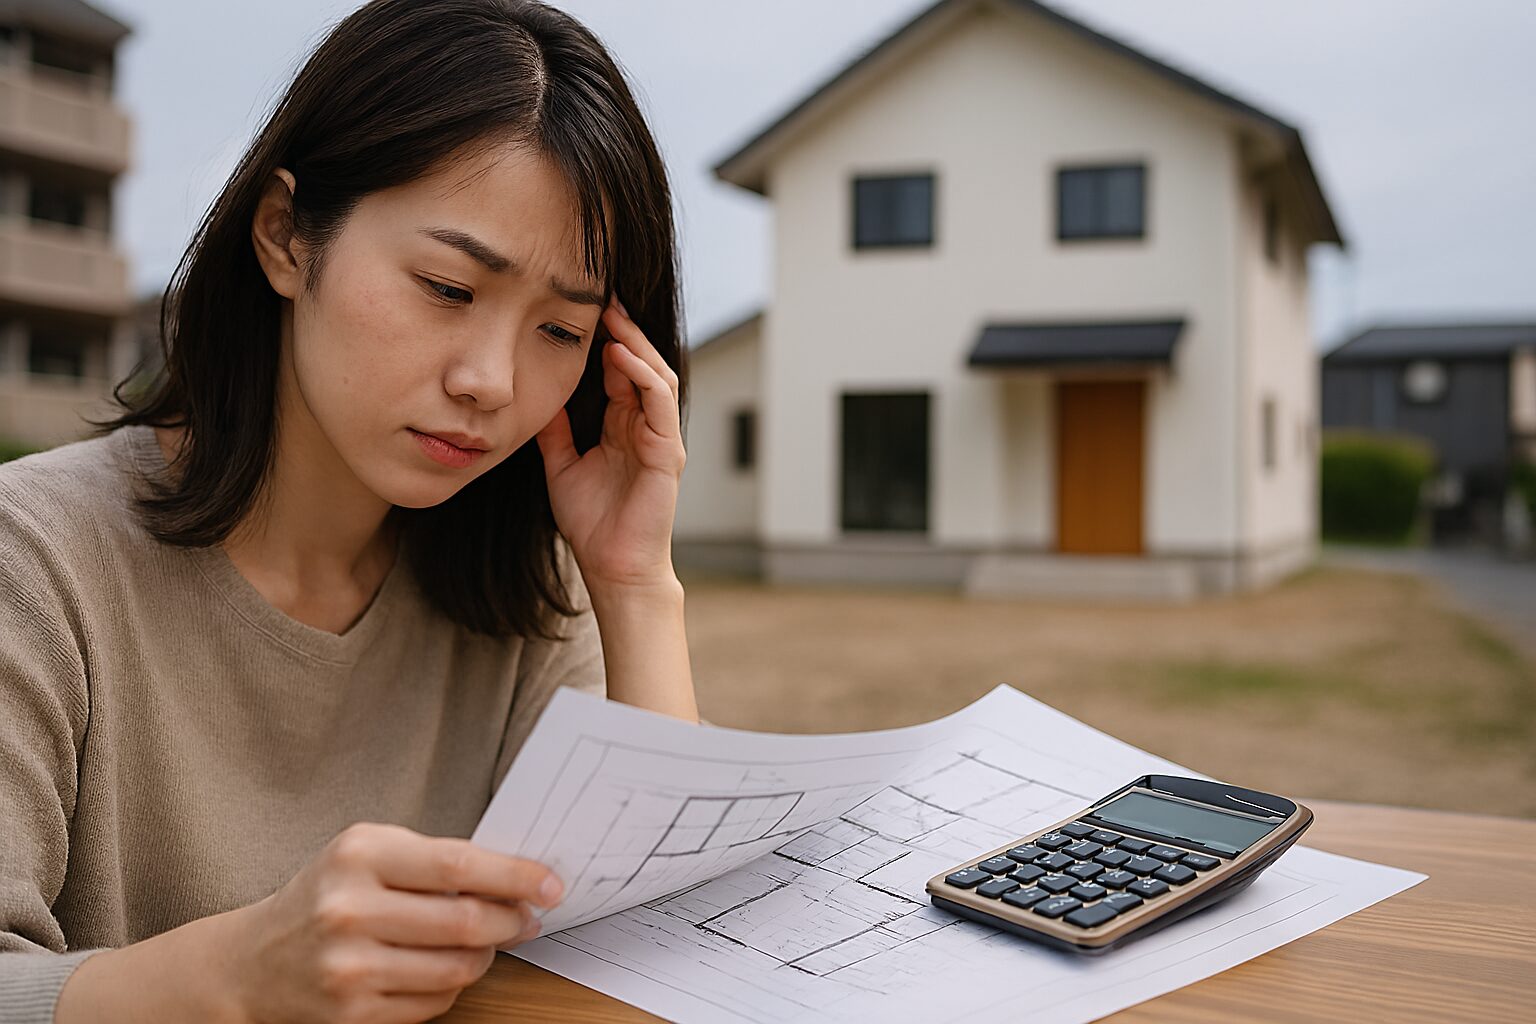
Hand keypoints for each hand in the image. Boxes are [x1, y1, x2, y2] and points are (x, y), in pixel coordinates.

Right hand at [228, 822, 561, 1023]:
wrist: (250, 963)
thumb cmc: (323, 896)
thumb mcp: (366, 854)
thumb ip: (431, 860)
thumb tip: (513, 878)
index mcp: (360, 855)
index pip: (459, 865)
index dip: (515, 876)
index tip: (550, 883)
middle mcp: (350, 909)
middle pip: (466, 921)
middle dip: (513, 920)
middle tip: (531, 917)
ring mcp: (350, 966)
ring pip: (458, 967)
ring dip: (487, 956)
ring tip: (488, 943)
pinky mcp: (352, 1013)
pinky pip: (435, 1002)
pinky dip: (453, 985)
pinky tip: (445, 968)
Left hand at [535, 295, 684, 590]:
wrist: (612, 567)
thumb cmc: (591, 523)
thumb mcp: (561, 464)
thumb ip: (554, 429)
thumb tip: (535, 391)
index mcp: (623, 426)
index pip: (619, 371)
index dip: (605, 340)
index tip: (581, 309)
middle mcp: (645, 426)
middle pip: (641, 364)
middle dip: (624, 329)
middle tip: (601, 295)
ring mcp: (661, 437)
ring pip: (656, 375)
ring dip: (636, 344)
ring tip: (613, 316)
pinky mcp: (668, 452)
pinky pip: (661, 404)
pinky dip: (644, 376)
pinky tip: (624, 356)